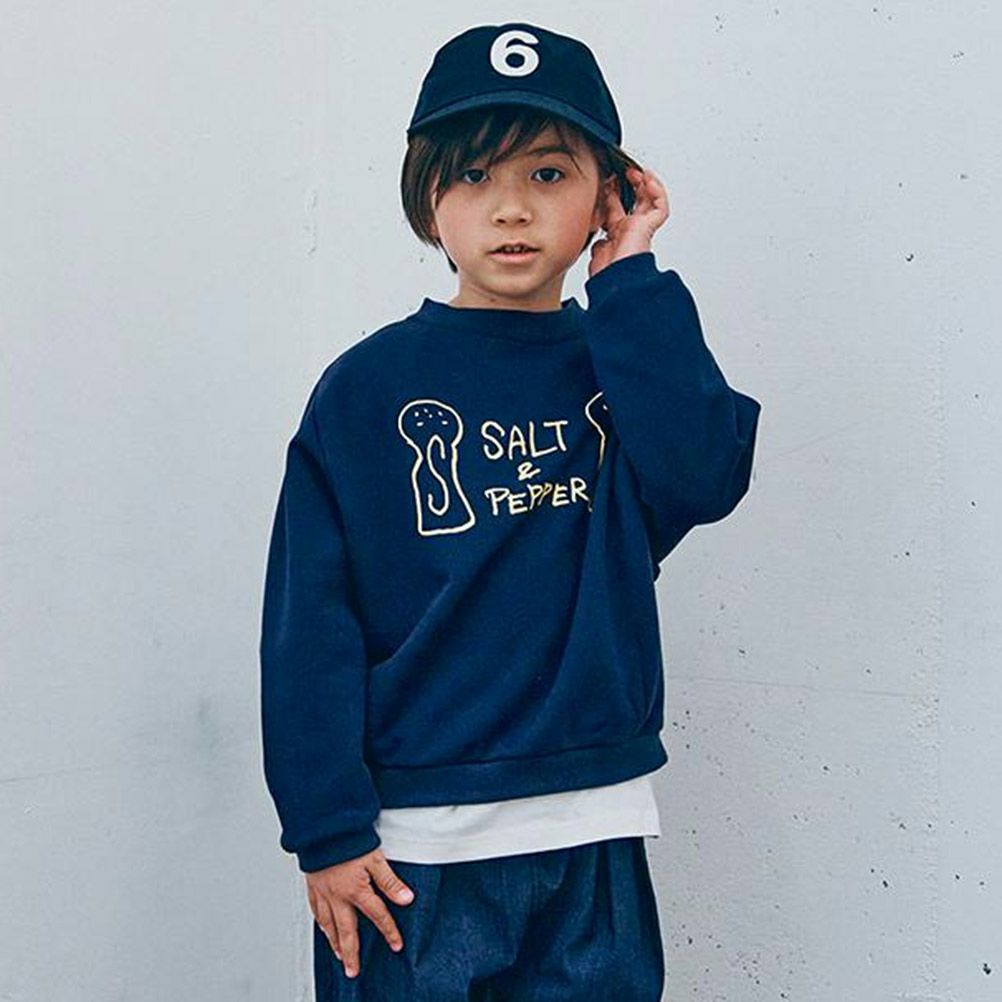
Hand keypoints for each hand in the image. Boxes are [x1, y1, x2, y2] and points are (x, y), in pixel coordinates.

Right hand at [305, 846, 414, 979]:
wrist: (322, 828)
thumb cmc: (348, 839)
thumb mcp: (375, 858)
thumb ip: (390, 881)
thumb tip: (407, 899)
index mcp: (356, 890)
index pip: (377, 916)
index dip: (389, 931)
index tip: (396, 945)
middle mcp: (337, 896)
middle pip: (346, 931)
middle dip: (352, 953)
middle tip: (353, 971)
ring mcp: (323, 892)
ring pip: (328, 925)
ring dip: (335, 943)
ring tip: (340, 956)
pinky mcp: (313, 885)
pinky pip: (316, 911)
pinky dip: (321, 924)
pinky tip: (324, 928)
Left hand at [588, 165, 670, 278]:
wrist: (615, 283)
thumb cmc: (604, 273)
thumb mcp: (591, 248)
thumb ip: (593, 235)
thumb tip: (590, 225)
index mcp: (615, 236)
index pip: (615, 209)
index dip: (611, 194)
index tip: (605, 181)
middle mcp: (629, 231)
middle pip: (633, 202)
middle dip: (628, 185)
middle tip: (621, 172)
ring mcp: (640, 229)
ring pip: (649, 201)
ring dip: (643, 184)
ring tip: (635, 171)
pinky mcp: (649, 228)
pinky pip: (660, 207)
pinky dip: (657, 191)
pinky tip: (647, 179)